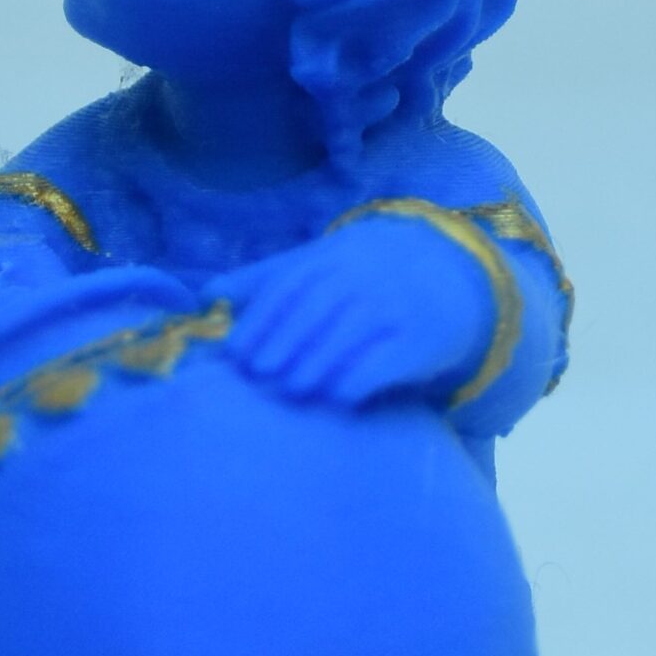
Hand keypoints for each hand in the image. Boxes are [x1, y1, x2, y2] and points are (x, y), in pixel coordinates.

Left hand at [218, 214, 494, 408]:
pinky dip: (361, 379)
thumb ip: (266, 280)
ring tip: (295, 389)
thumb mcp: (321, 264)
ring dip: (317, 364)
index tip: (239, 354)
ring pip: (350, 335)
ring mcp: (395, 307)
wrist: (449, 273)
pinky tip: (339, 397)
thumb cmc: (365, 276)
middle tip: (261, 376)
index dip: (262, 321)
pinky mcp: (421, 338)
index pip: (290, 288)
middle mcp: (363, 278)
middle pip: (317, 311)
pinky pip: (388, 361)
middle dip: (286, 344)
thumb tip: (207, 294)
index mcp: (332, 259)